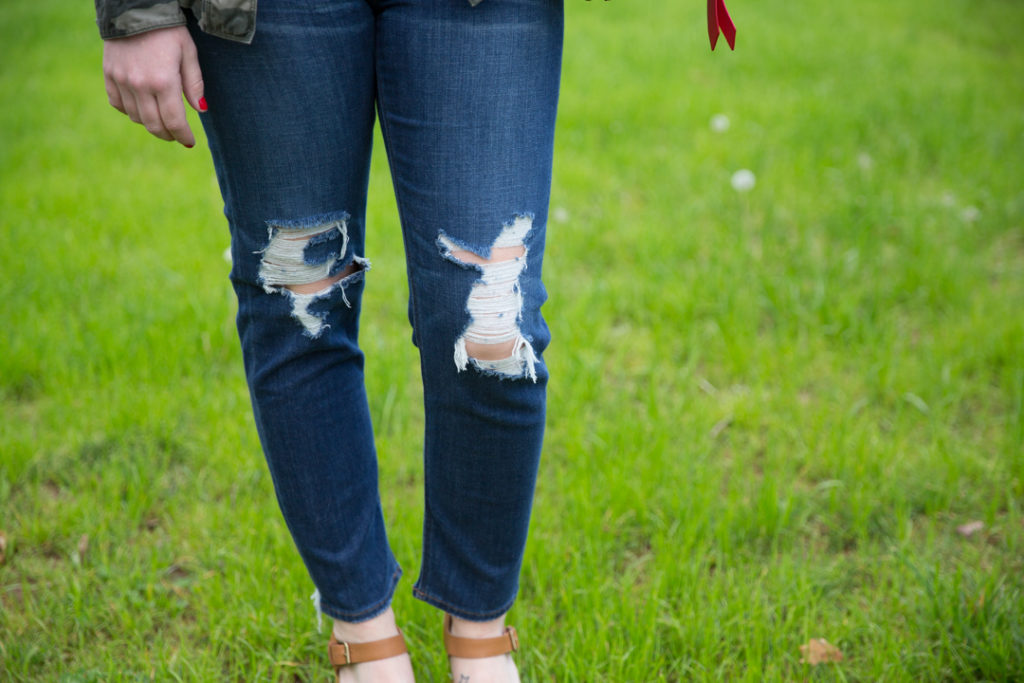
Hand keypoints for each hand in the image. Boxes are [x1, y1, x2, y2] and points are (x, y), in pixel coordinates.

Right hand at [102, 26, 205, 147]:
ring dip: (150, 123)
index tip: (189, 142)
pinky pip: (118, 104)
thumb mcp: (188, 53)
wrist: (134, 8)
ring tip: (162, 119)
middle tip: (176, 135)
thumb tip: (201, 110)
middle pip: (154, 125)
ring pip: (136, 117)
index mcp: (163, 81)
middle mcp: (140, 85)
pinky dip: (130, 111)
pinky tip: (142, 107)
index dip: (183, 135)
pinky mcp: (109, 74)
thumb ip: (194, 84)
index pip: (174, 121)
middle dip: (168, 135)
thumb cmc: (168, 30)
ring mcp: (121, 80)